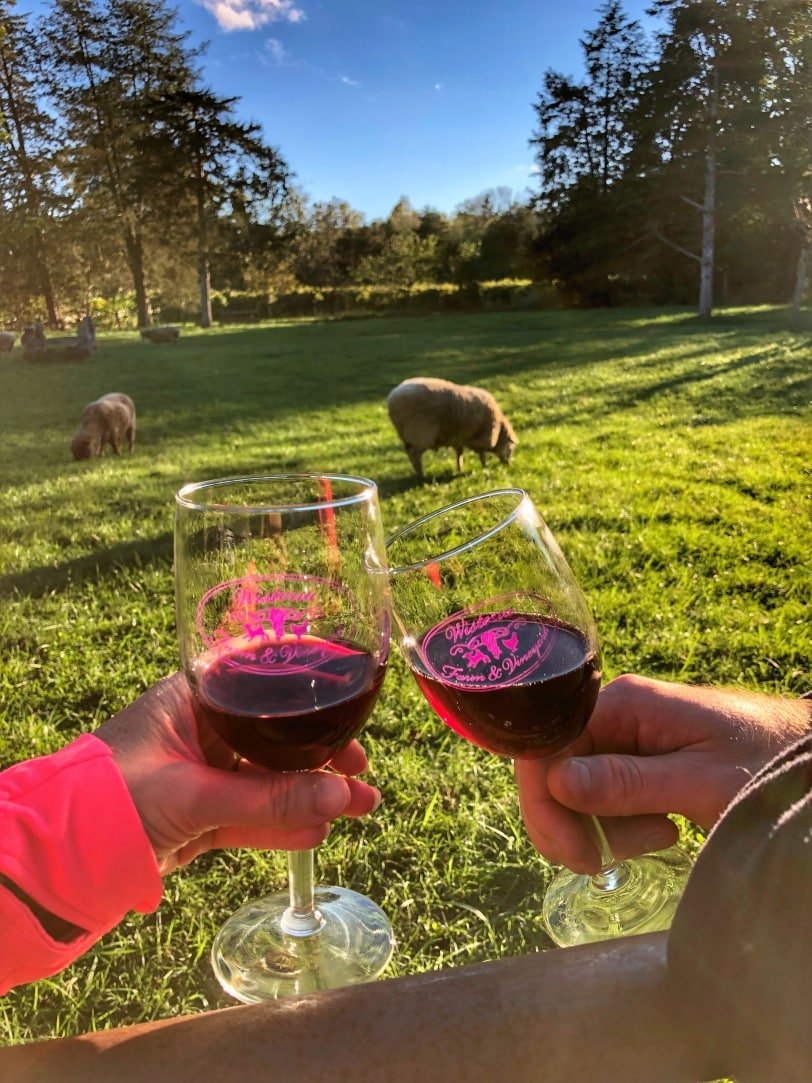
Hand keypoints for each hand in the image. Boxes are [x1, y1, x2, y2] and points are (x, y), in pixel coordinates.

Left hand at [95, 673, 381, 874]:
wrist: (56, 865)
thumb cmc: (111, 802)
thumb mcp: (195, 796)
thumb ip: (269, 800)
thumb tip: (340, 796)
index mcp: (190, 701)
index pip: (260, 686)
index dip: (308, 701)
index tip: (347, 715)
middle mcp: (198, 731)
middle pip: (273, 737)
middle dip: (319, 756)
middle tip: (360, 770)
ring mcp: (199, 776)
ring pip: (267, 780)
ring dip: (311, 794)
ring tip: (362, 806)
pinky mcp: (197, 817)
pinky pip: (250, 816)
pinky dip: (282, 825)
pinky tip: (318, 830)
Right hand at [515, 674, 810, 874]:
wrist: (810, 758)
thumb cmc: (767, 763)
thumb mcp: (700, 782)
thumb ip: (629, 783)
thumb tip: (557, 783)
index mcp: (621, 704)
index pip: (547, 749)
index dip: (546, 803)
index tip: (577, 854)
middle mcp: (613, 714)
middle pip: (554, 772)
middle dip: (574, 823)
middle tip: (608, 861)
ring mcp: (624, 736)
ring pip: (574, 792)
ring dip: (605, 828)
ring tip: (660, 836)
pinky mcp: (637, 759)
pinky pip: (602, 796)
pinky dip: (621, 825)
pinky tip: (661, 829)